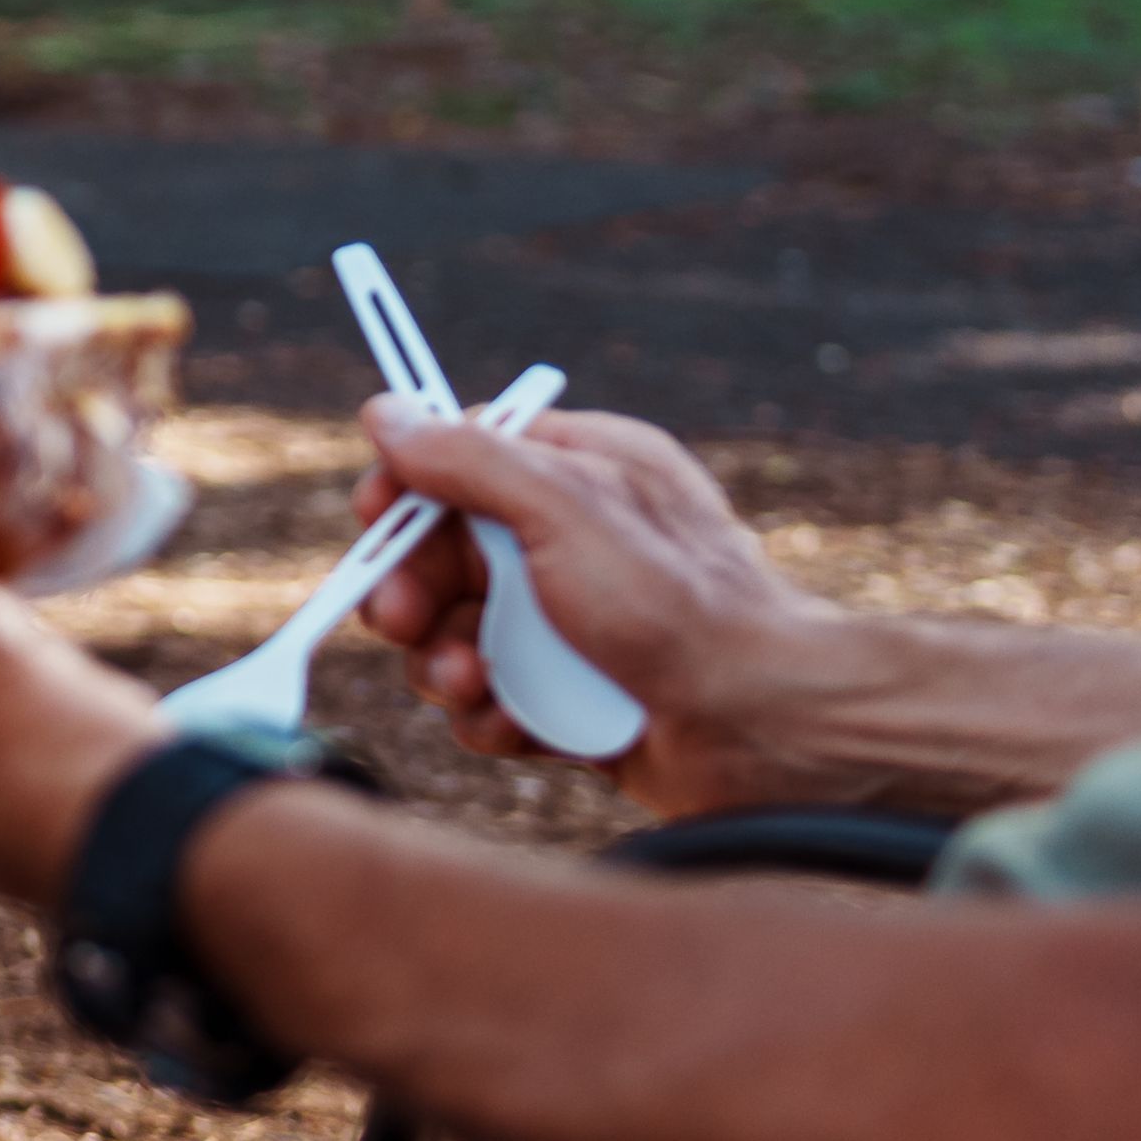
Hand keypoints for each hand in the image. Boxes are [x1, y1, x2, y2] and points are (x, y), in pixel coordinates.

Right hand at [351, 402, 836, 817]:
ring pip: (454, 634)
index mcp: (587, 472)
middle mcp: (576, 541)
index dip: (409, 490)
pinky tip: (515, 725)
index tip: (375, 521)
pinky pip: (491, 697)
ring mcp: (571, 623)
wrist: (765, 727)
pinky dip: (489, 714)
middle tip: (400, 620)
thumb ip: (470, 460)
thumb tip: (389, 413)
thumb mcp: (566, 507)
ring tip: (473, 683)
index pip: (463, 458)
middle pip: (442, 556)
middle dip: (413, 594)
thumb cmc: (681, 606)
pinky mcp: (569, 694)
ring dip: (443, 664)